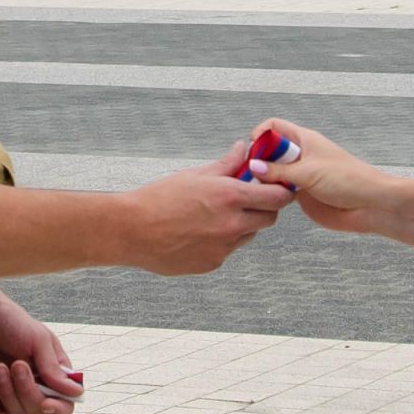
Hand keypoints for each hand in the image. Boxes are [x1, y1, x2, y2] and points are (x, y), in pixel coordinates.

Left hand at [0, 286, 81, 413]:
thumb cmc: (11, 322)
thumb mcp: (38, 339)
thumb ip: (53, 368)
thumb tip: (76, 393)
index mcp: (54, 372)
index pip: (66, 402)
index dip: (59, 407)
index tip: (46, 403)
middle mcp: (37, 386)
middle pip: (40, 409)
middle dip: (27, 390)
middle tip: (16, 364)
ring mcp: (14, 394)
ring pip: (20, 413)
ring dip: (9, 393)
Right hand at [119, 144, 296, 275]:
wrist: (133, 230)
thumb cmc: (160, 198)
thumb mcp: (195, 174)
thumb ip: (226, 164)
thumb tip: (243, 149)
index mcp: (230, 197)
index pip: (277, 197)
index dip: (281, 192)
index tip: (277, 188)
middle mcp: (232, 225)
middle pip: (269, 219)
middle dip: (264, 208)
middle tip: (248, 200)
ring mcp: (224, 248)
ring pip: (248, 235)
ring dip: (242, 225)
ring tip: (215, 215)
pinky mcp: (213, 263)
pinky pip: (227, 250)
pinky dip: (221, 241)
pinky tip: (198, 232)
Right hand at [247, 118, 388, 227]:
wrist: (370, 204)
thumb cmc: (349, 179)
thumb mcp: (309, 172)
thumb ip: (279, 171)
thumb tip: (254, 166)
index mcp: (305, 140)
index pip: (274, 127)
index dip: (260, 134)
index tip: (252, 149)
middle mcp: (301, 155)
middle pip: (270, 151)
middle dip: (257, 159)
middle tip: (248, 173)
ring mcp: (301, 175)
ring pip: (273, 172)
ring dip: (263, 179)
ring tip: (254, 188)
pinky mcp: (303, 194)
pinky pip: (280, 190)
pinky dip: (271, 193)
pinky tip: (266, 199)